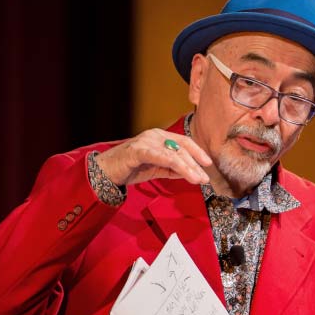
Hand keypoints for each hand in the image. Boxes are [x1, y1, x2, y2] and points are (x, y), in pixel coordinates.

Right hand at [94, 129, 211, 186]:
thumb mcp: (157, 168)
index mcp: (160, 137)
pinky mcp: (138, 151)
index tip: (208, 164)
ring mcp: (146, 141)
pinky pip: (161, 157)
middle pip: (181, 149)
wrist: (106, 172)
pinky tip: (186, 174)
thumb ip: (173, 169)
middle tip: (205, 178)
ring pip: (174, 154)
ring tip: (198, 179)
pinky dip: (176, 166)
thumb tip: (191, 173)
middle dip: (195, 164)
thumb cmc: (131, 168)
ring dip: (189, 167)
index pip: (184, 142)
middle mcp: (154, 136)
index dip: (198, 152)